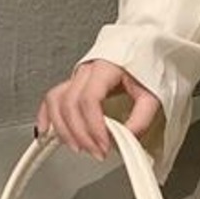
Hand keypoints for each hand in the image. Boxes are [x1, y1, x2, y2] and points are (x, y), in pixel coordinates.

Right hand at [35, 58, 160, 164]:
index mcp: (106, 66)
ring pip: (56, 101)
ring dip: (63, 128)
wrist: (146, 46)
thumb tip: (128, 139)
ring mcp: (77, 75)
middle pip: (70, 103)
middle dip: (81, 133)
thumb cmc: (150, 64)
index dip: (94, 126)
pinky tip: (46, 132)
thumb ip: (142, 117)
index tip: (104, 145)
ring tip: (77, 147)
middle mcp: (87, 68)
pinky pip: (52, 97)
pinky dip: (46, 115)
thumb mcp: (154, 91)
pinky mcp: (74, 82)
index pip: (89, 99)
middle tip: (96, 152)